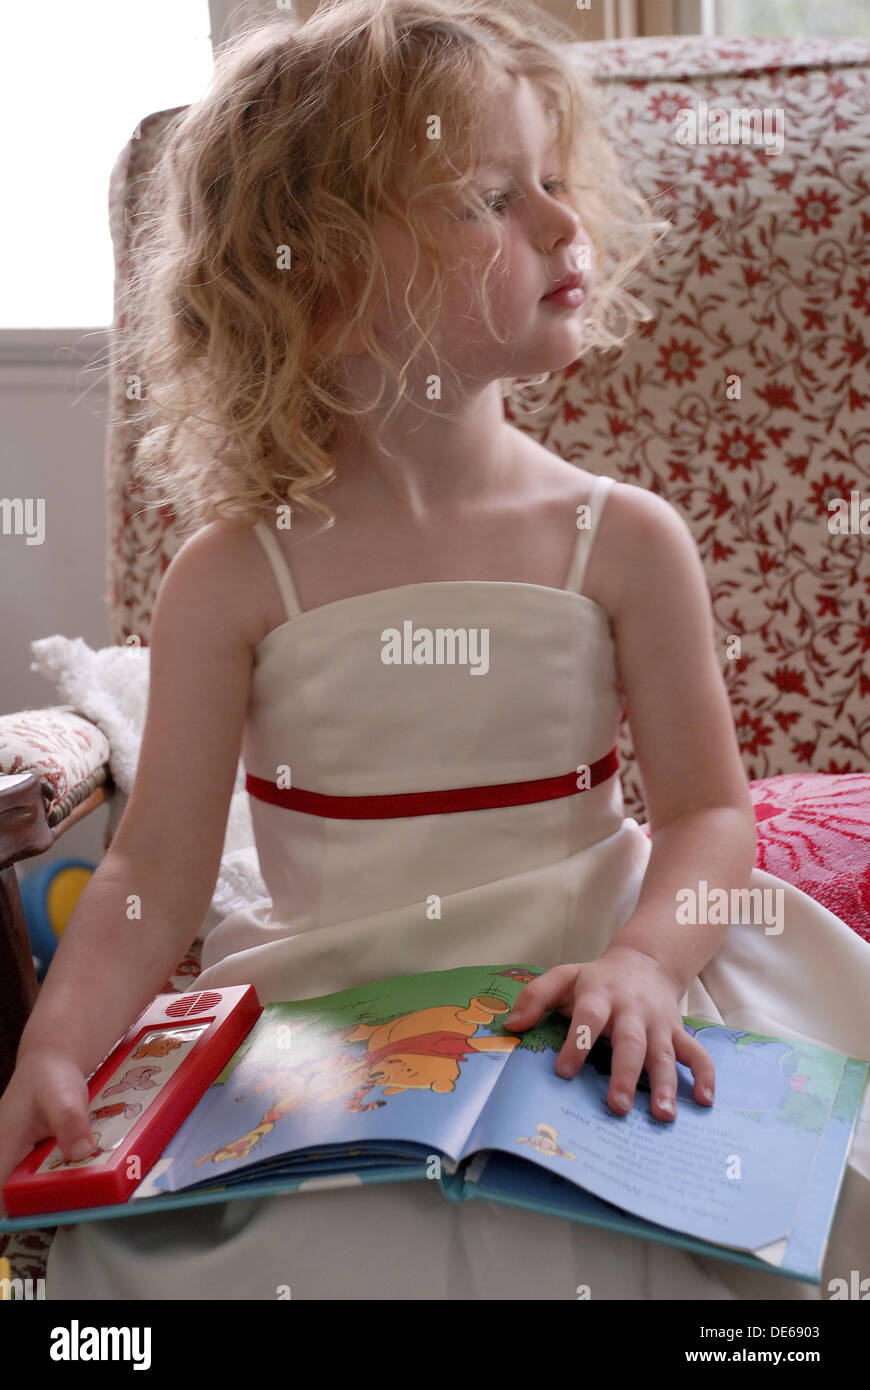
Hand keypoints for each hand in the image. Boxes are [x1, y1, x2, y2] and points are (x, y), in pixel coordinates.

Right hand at [0, 1051, 93, 1218]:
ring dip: (58, 1193)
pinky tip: (87, 1178)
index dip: (21, 1212)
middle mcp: (6, 1159)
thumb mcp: (63, 1095)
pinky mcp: (33, 1158)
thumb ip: (69, 1120)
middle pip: (18, 1198)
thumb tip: (81, 1152)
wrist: (52, 1062)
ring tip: (90, 1196)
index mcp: (4, 1149)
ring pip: (33, 1189)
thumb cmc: (51, 1076)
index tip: (53, 1216)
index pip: (2, 1196)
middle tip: (80, 1209)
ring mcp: (19, 1160)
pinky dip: (64, 1179)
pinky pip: (44, 1177)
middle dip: (47, 1206)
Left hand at [503, 947, 714, 1120]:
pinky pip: (697, 1053)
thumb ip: (535, 997)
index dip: (577, 1043)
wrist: (644, 962)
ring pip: (665, 1053)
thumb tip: (510, 1026)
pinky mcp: (677, 1032)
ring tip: (662, 1115)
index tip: (563, 1072)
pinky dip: (705, 1075)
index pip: (588, 1018)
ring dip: (666, 1084)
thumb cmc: (596, 980)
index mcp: (600, 996)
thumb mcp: (564, 977)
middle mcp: (632, 1011)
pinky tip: (704, 1101)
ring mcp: (659, 1023)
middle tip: (617, 1106)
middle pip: (631, 1041)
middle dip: (625, 1073)